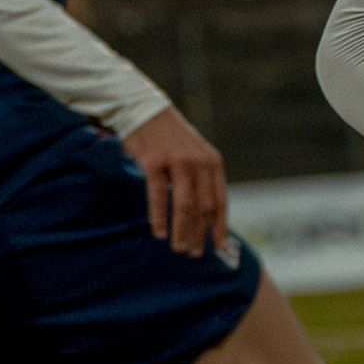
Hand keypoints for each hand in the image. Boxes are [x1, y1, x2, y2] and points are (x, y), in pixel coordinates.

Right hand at [123, 105, 230, 255]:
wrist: (143, 109)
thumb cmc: (168, 137)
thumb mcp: (194, 153)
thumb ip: (201, 179)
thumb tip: (205, 215)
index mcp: (212, 161)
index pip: (220, 201)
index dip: (220, 226)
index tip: (219, 247)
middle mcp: (199, 161)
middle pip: (203, 207)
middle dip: (199, 234)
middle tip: (194, 253)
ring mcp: (177, 161)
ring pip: (185, 205)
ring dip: (182, 231)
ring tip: (179, 248)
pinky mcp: (154, 162)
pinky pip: (159, 196)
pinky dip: (159, 217)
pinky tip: (159, 233)